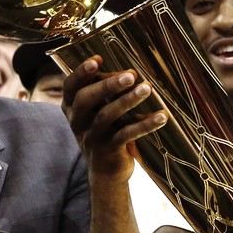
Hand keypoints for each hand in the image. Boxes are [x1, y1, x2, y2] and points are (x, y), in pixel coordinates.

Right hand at [62, 56, 167, 180]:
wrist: (106, 172)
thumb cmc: (105, 133)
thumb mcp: (98, 113)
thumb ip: (105, 94)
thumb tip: (129, 70)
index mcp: (72, 109)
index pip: (70, 87)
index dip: (81, 73)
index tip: (97, 60)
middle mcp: (78, 122)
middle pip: (86, 99)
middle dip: (108, 85)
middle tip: (131, 74)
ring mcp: (92, 137)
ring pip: (107, 116)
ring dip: (128, 100)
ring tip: (147, 88)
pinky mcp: (108, 150)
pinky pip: (127, 134)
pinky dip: (145, 124)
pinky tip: (161, 116)